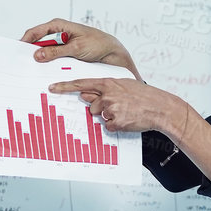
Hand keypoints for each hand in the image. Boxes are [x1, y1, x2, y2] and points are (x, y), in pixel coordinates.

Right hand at [21, 18, 139, 76]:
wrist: (113, 54)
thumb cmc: (98, 44)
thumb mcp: (76, 48)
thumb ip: (56, 52)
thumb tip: (37, 55)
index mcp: (59, 26)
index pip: (36, 32)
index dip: (25, 40)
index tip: (17, 51)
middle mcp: (58, 35)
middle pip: (38, 43)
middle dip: (30, 53)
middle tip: (21, 64)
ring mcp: (61, 46)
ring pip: (45, 54)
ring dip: (40, 62)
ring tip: (31, 71)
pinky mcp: (65, 56)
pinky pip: (53, 61)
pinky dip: (48, 67)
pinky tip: (45, 74)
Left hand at [49, 76, 179, 134]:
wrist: (159, 106)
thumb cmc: (143, 96)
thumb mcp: (123, 85)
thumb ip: (104, 88)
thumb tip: (86, 95)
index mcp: (108, 83)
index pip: (81, 84)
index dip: (65, 86)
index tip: (52, 88)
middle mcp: (107, 95)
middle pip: (91, 105)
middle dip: (100, 108)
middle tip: (117, 106)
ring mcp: (111, 109)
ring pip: (100, 117)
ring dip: (109, 117)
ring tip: (125, 112)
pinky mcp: (116, 122)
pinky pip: (108, 127)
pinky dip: (117, 125)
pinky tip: (127, 119)